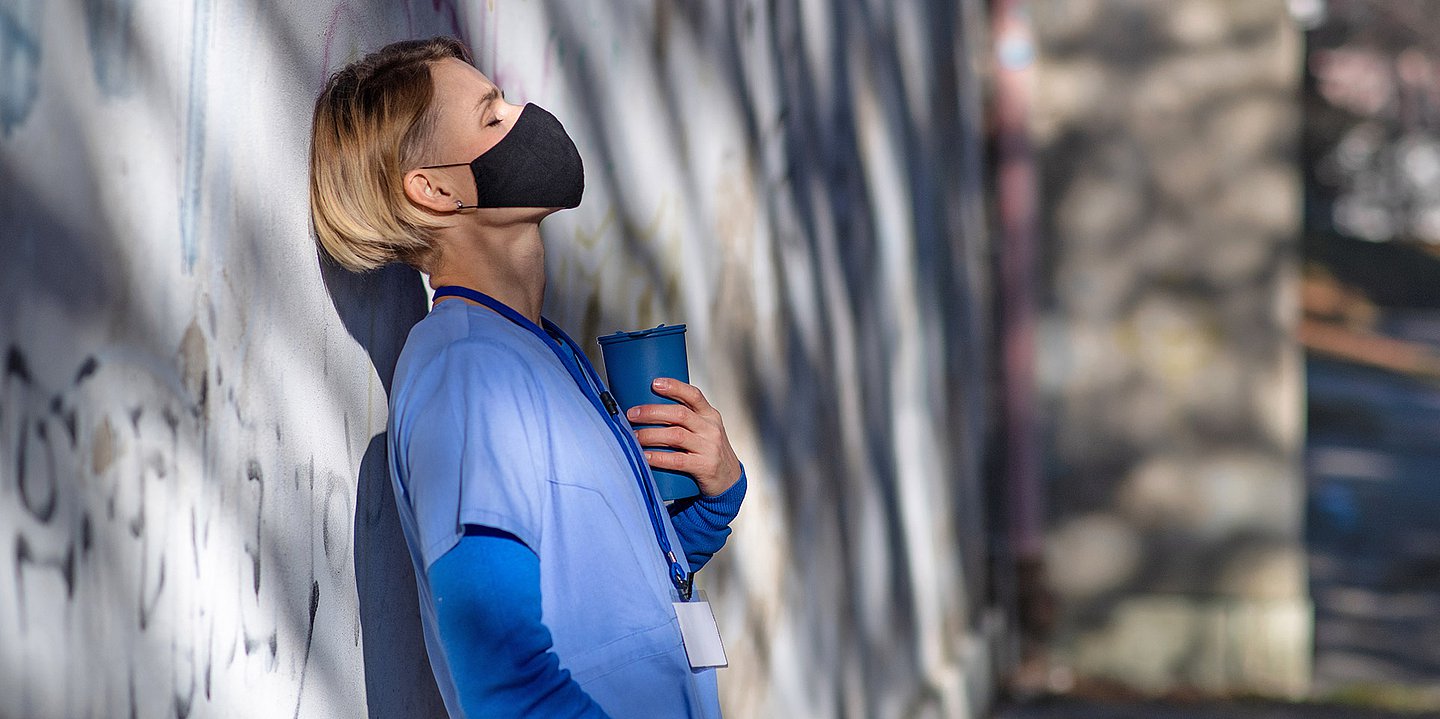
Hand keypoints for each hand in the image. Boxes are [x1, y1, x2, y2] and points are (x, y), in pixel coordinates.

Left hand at [627, 378, 742, 496]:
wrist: (730, 480)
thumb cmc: (709, 452)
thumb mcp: (704, 430)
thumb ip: (685, 419)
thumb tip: (648, 410)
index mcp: (709, 415)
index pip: (693, 395)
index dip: (674, 387)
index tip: (654, 383)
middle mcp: (710, 429)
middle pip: (679, 414)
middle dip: (652, 412)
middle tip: (632, 414)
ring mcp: (709, 447)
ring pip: (676, 435)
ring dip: (651, 435)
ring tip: (635, 436)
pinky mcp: (704, 466)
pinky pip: (677, 460)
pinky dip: (659, 458)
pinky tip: (645, 456)